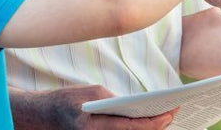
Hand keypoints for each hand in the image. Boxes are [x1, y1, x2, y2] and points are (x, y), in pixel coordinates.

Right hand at [10, 84, 176, 129]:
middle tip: (175, 112)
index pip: (131, 127)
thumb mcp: (92, 93)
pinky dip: (138, 129)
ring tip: (168, 116)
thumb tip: (138, 106)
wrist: (45, 115)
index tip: (171, 113)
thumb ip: (115, 100)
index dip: (153, 122)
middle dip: (156, 125)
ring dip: (149, 129)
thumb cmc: (68, 100)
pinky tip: (150, 121)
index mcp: (94, 126)